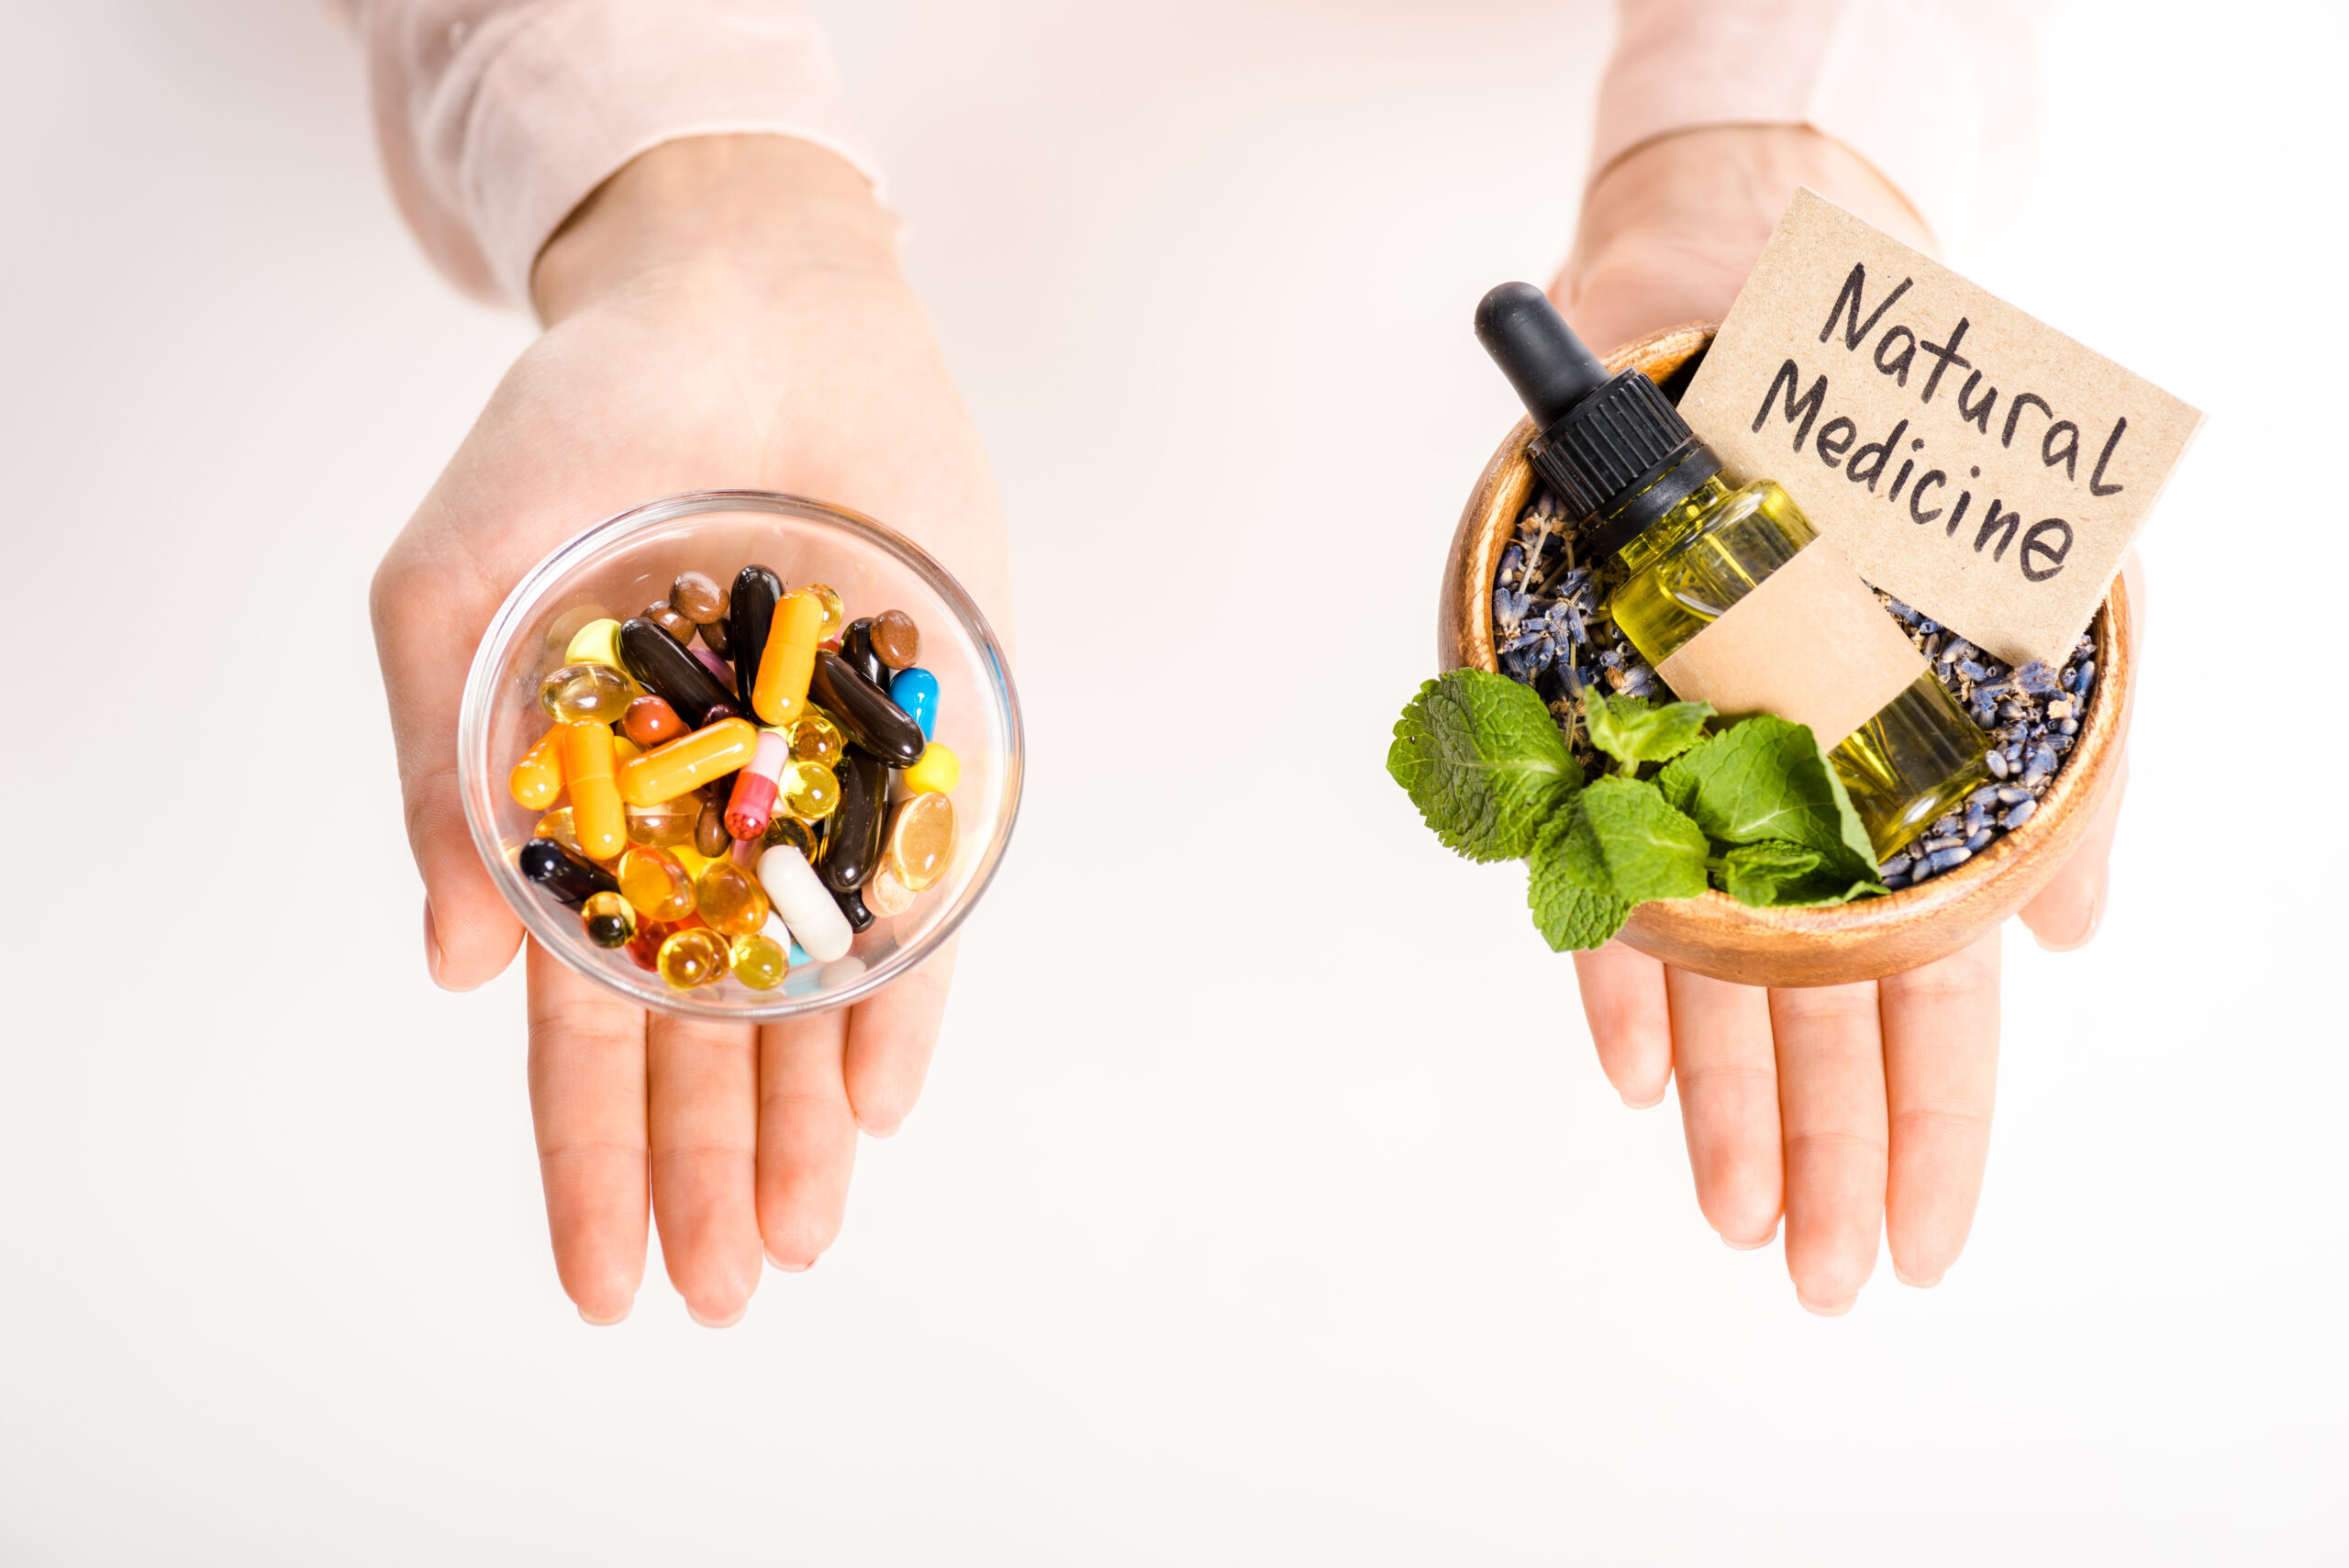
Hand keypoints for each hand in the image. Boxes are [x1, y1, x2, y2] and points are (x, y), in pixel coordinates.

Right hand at [370, 136, 1012, 1324]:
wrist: (743, 306)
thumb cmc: (577, 433)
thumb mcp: (453, 589)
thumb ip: (442, 774)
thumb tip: (454, 968)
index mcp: (584, 813)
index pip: (581, 1025)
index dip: (587, 1158)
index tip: (604, 1279)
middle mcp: (706, 826)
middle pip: (702, 1042)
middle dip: (703, 1174)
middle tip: (716, 1298)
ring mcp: (820, 793)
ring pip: (812, 996)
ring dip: (803, 1125)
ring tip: (799, 1241)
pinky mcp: (924, 741)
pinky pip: (919, 896)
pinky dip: (903, 994)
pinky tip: (885, 1099)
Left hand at [1552, 128, 2130, 1312]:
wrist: (1763, 330)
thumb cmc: (1907, 470)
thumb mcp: (2048, 608)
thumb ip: (2065, 780)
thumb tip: (2067, 942)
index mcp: (1910, 799)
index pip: (1929, 998)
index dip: (1930, 1127)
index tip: (1923, 1242)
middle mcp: (1801, 806)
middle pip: (1821, 1017)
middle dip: (1828, 1154)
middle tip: (1826, 1280)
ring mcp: (1698, 780)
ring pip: (1718, 974)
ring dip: (1725, 1102)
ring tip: (1739, 1220)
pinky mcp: (1594, 736)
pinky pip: (1598, 871)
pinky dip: (1612, 963)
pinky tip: (1626, 1066)